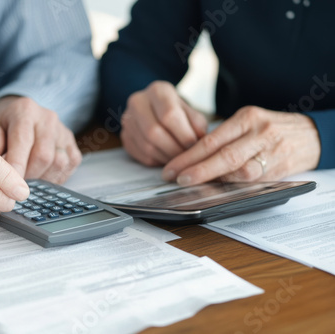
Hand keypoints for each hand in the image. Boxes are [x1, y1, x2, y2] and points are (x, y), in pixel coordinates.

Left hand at [0, 96, 81, 183]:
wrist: (16, 116)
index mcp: (24, 110)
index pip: (23, 141)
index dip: (16, 166)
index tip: (6, 184)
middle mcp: (48, 118)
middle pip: (43, 156)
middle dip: (28, 176)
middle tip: (13, 185)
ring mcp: (63, 132)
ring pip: (58, 163)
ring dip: (41, 178)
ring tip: (26, 179)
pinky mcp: (73, 146)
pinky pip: (68, 168)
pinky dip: (54, 178)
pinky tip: (39, 176)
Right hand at [120, 81, 207, 165]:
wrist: (156, 110)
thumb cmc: (177, 112)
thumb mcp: (191, 112)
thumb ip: (196, 125)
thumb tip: (197, 142)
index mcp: (157, 91)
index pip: (169, 115)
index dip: (184, 135)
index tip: (194, 146)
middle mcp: (138, 102)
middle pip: (153, 132)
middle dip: (173, 149)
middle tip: (186, 157)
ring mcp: (128, 120)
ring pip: (147, 146)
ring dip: (166, 158)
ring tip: (179, 160)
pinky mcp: (125, 136)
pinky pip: (141, 155)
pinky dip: (157, 161)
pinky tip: (167, 159)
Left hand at [162, 106, 320, 184]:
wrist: (310, 134)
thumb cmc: (270, 128)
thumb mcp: (247, 122)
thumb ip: (223, 137)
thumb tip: (191, 157)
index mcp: (247, 118)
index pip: (211, 139)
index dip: (188, 156)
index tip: (172, 167)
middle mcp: (259, 134)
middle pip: (223, 156)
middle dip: (197, 171)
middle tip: (177, 179)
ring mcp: (271, 152)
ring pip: (239, 172)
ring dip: (214, 181)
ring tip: (194, 185)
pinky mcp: (280, 170)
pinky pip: (252, 182)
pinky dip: (233, 186)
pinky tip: (218, 189)